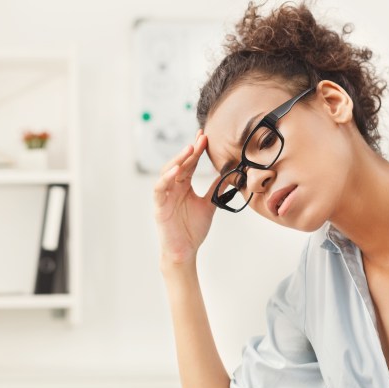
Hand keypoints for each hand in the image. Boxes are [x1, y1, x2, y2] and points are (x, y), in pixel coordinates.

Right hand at [154, 131, 220, 266]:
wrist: (185, 251)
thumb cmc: (193, 230)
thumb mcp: (209, 205)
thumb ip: (216, 190)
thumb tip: (229, 176)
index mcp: (183, 186)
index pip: (189, 163)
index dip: (196, 150)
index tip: (205, 136)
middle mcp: (172, 187)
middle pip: (180, 164)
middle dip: (189, 150)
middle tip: (201, 138)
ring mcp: (165, 196)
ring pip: (167, 172)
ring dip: (178, 159)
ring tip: (189, 149)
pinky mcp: (159, 206)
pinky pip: (159, 189)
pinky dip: (165, 178)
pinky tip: (176, 170)